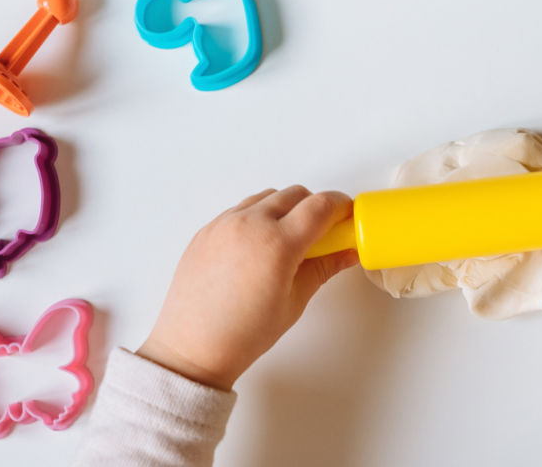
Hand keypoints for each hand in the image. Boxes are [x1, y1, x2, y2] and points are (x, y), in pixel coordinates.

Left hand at [137, 187, 359, 390]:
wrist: (193, 348)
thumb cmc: (244, 333)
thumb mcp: (294, 301)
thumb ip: (324, 268)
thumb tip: (348, 252)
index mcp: (277, 243)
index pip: (321, 206)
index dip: (341, 206)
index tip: (348, 216)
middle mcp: (250, 224)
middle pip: (296, 194)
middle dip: (315, 207)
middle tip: (323, 234)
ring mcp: (224, 223)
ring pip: (267, 198)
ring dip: (285, 209)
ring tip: (288, 242)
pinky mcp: (207, 230)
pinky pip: (241, 210)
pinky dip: (258, 217)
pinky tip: (259, 247)